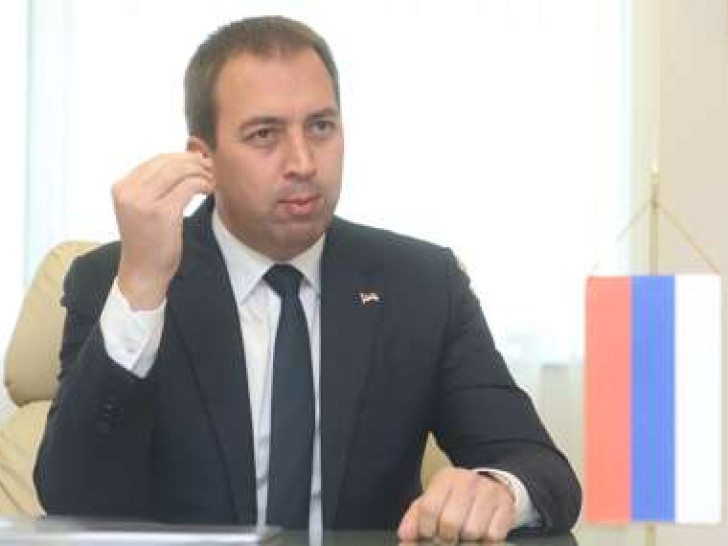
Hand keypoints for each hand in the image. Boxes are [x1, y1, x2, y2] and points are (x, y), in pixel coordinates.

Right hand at [113, 152, 214, 309]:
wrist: (143, 272)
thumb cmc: (148, 241)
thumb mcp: (141, 208)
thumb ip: (153, 186)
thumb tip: (184, 161)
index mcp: (122, 187)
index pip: (156, 160)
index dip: (182, 157)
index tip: (199, 161)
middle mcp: (129, 191)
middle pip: (169, 162)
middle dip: (194, 162)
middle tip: (210, 168)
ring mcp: (144, 202)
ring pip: (180, 171)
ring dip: (200, 172)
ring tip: (210, 180)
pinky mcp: (162, 213)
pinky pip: (188, 186)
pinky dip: (202, 184)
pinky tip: (208, 190)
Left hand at [398, 467, 515, 542]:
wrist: (493, 487)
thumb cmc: (457, 499)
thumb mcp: (434, 500)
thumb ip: (415, 518)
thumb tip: (404, 536)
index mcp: (446, 478)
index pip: (429, 508)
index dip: (426, 529)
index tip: (429, 534)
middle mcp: (468, 481)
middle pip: (450, 522)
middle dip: (446, 537)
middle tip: (448, 537)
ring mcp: (489, 493)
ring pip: (472, 532)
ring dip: (466, 540)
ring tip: (464, 533)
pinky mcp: (507, 507)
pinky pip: (493, 536)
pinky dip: (485, 541)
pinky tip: (481, 534)